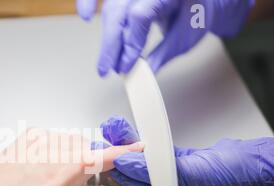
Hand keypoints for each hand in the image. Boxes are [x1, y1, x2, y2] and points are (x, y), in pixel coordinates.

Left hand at [0, 128, 143, 185]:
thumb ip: (81, 177)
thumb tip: (100, 162)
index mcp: (58, 162)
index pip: (99, 154)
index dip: (120, 152)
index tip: (137, 148)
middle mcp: (46, 145)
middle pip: (83, 146)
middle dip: (87, 160)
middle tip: (75, 184)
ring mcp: (33, 141)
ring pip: (66, 143)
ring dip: (69, 156)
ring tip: (50, 182)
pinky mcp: (22, 141)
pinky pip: (50, 141)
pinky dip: (54, 153)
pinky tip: (40, 172)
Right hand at [76, 0, 253, 74]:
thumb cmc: (202, 10)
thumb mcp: (186, 36)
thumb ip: (162, 55)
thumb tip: (142, 74)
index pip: (139, 17)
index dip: (130, 44)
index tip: (126, 67)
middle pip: (118, 13)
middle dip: (111, 45)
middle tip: (107, 70)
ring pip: (112, 9)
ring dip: (106, 37)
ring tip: (106, 63)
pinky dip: (89, 3)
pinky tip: (86, 16)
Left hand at [98, 116, 273, 185]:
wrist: (261, 168)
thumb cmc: (234, 184)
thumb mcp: (186, 178)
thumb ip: (152, 170)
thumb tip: (125, 161)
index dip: (121, 170)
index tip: (105, 154)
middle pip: (141, 173)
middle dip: (123, 153)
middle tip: (107, 137)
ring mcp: (180, 180)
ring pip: (149, 161)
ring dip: (133, 145)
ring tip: (116, 130)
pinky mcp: (186, 164)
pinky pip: (162, 154)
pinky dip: (150, 144)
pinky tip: (136, 135)